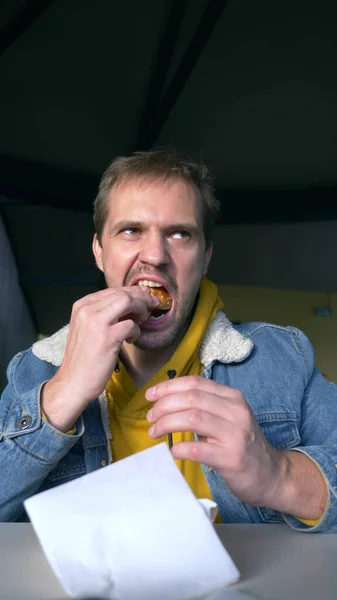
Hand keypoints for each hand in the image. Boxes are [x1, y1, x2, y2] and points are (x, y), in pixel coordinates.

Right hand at [42, 286, 158, 430]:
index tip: (145, 297)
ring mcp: (95, 322)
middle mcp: (86, 310)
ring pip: (128, 302)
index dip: (133, 292)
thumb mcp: (88, 328)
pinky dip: (136, 331)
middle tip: (152, 306)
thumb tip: (131, 300)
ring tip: (142, 321)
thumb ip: (105, 313)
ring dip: (141, 310)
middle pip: (122, 294)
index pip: (113, 290)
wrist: (73, 382)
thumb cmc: (84, 358)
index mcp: (81, 305)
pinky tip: (130, 340)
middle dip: (142, 298)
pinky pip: (130, 325)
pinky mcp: (106, 337)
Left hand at [146, 376, 284, 507]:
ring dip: (166, 423)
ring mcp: (235, 434)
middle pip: (191, 398)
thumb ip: (204, 407)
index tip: (151, 396)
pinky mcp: (231, 458)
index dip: (169, 387)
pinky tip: (172, 451)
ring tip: (155, 432)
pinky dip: (178, 448)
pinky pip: (197, 449)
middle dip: (164, 406)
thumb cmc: (243, 445)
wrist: (272, 475)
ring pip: (192, 418)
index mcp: (232, 398)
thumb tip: (167, 402)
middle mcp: (236, 411)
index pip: (195, 383)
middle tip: (150, 418)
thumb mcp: (228, 418)